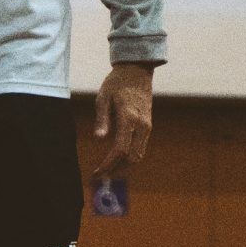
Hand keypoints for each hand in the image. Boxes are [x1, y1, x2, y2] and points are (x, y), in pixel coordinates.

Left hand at [93, 63, 154, 178]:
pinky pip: (140, 148)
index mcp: (129, 117)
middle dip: (116, 170)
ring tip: (107, 170)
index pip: (120, 149)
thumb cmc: (116, 83)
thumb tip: (98, 138)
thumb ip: (102, 118)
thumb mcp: (103, 97)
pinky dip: (129, 158)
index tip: (96, 172)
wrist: (137, 72)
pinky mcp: (148, 126)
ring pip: (138, 155)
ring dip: (123, 166)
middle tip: (100, 175)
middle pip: (132, 158)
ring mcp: (147, 126)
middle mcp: (141, 125)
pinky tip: (117, 159)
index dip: (108, 164)